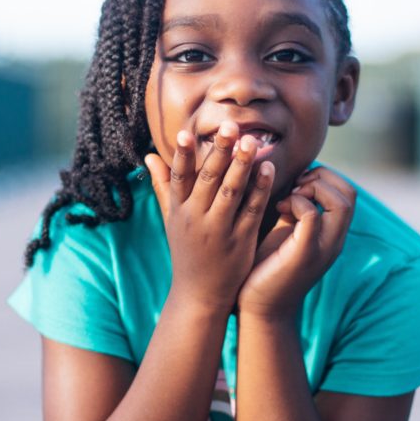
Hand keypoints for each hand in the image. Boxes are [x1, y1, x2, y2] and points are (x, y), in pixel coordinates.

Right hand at [144, 121, 275, 314]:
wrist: (200, 295)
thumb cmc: (186, 252)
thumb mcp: (171, 220)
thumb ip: (163, 187)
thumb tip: (149, 156)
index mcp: (179, 211)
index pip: (179, 178)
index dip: (182, 156)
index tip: (186, 132)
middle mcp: (197, 219)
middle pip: (207, 180)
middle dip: (219, 152)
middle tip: (230, 125)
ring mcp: (219, 230)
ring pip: (231, 192)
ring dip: (242, 165)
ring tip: (252, 140)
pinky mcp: (241, 241)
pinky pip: (252, 210)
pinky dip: (261, 188)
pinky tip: (270, 168)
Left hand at [238, 166, 355, 320]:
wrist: (260, 309)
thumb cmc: (266, 268)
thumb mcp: (285, 231)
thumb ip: (295, 209)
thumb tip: (292, 179)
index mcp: (332, 234)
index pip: (348, 193)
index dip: (325, 177)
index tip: (297, 182)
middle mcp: (334, 240)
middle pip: (349, 194)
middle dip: (322, 177)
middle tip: (295, 185)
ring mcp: (324, 248)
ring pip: (340, 202)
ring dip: (313, 188)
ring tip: (289, 197)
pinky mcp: (305, 254)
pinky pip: (313, 215)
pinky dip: (297, 203)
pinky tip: (279, 209)